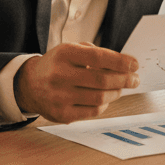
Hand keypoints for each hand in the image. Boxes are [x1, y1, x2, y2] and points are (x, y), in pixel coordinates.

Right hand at [14, 42, 138, 123]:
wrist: (30, 85)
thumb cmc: (56, 65)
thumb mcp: (70, 50)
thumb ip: (95, 53)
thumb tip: (123, 64)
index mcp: (64, 54)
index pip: (98, 57)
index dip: (120, 61)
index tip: (134, 64)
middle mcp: (60, 75)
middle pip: (102, 80)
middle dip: (124, 79)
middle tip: (134, 79)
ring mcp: (60, 97)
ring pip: (100, 97)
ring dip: (116, 92)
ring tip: (120, 88)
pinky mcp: (62, 114)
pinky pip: (93, 111)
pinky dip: (104, 104)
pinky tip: (105, 98)